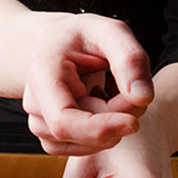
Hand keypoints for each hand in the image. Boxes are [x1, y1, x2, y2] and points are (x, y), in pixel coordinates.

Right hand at [22, 11, 153, 154]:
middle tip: (134, 84)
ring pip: (89, 143)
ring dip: (115, 122)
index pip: (63, 121)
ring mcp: (41, 125)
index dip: (99, 128)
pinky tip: (105, 101)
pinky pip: (89, 146)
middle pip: (84, 132)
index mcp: (42, 75)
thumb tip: (143, 98)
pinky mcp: (53, 138)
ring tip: (116, 87)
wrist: (58, 42)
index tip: (133, 123)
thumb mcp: (110, 32)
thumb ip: (130, 60)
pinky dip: (106, 129)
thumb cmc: (83, 35)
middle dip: (120, 115)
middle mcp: (35, 105)